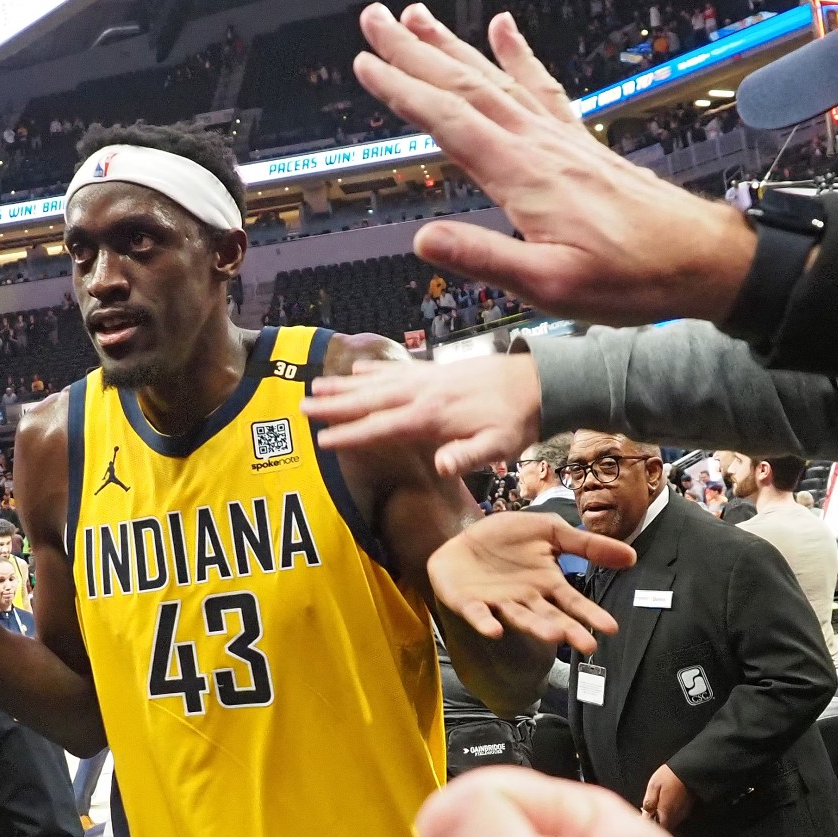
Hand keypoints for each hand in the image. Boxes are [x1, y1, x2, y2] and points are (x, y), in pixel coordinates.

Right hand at [305, 347, 542, 479]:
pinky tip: (355, 369)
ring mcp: (425, 379)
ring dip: (344, 385)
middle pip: (368, 400)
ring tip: (315, 385)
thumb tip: (439, 467)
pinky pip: (394, 370)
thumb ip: (467, 455)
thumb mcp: (499, 445)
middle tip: (300, 407)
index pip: (381, 427)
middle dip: (333, 405)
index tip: (321, 440)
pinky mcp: (434, 371)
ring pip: (375, 382)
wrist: (537, 382)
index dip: (350, 434)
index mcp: (430, 417)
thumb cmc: (516, 421)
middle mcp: (421, 394)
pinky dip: (372, 370)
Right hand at [351, 3, 758, 325]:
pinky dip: (518, 54)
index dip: (403, 91)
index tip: (366, 64)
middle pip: (465, 86)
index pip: (449, 122)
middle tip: (375, 19)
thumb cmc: (631, 279)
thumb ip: (485, 259)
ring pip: (495, 80)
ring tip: (417, 16)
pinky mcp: (578, 143)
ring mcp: (559, 139)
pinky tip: (502, 28)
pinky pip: (542, 87)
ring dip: (452, 46)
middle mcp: (539, 145)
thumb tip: (423, 240)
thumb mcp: (550, 287)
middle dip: (415, 52)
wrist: (700, 260)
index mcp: (524, 176)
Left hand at [428, 512, 634, 656]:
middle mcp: (526, 598)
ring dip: (536, 627)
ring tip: (554, 637)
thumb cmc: (508, 537)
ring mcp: (498, 603)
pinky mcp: (470, 603)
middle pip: (550, 617)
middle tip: (587, 647)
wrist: (463, 535)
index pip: (572, 601)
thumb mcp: (550, 531)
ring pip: (520, 618)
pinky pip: (479, 615)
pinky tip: (495, 630)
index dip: (589, 614)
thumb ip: (587, 545)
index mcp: (546, 583)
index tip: (609, 629)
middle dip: (568, 630)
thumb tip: (631, 556)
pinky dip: (486, 623)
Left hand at [641, 763, 693, 830]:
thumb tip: (645, 813)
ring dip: (662, 818)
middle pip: (664, 826)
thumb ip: (649, 802)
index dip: (649, 825)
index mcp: (666, 813)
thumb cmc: (670, 776)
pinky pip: (676, 816)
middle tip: (647, 812)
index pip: (657, 828)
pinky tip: (664, 803)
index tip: (641, 818)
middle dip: (655, 822)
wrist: (690, 769)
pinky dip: (668, 813)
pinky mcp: (688, 808)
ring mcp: (683, 813)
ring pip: (670, 822)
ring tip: (654, 806)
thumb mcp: (654, 786)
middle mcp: (676, 816)